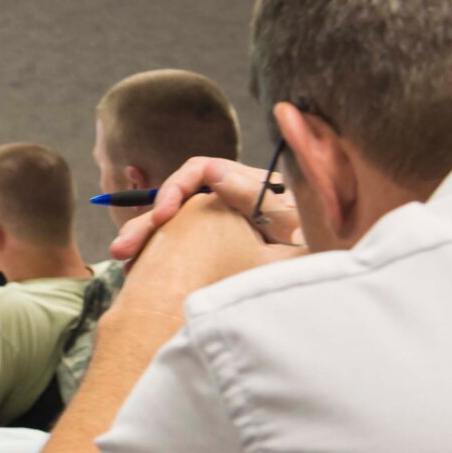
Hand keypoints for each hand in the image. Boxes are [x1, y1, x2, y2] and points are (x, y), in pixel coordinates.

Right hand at [109, 155, 301, 262]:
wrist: (329, 280)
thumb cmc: (320, 247)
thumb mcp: (293, 222)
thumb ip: (257, 195)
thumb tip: (213, 171)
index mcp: (249, 186)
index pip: (200, 173)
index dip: (175, 189)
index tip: (162, 217)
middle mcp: (230, 202)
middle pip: (178, 201)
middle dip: (147, 222)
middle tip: (122, 247)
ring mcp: (221, 226)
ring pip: (173, 225)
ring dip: (144, 240)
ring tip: (123, 261)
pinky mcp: (213, 248)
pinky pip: (178, 246)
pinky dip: (157, 257)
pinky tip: (140, 273)